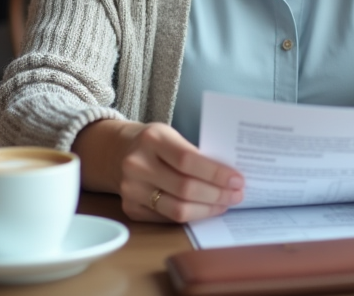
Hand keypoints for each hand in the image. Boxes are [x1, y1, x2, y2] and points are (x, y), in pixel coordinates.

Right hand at [74, 119, 243, 223]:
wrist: (116, 152)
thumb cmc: (154, 142)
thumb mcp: (171, 135)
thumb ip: (194, 153)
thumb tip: (229, 177)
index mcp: (151, 139)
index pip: (189, 160)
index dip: (216, 173)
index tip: (237, 179)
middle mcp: (137, 165)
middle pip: (185, 188)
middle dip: (217, 195)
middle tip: (237, 195)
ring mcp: (131, 189)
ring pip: (177, 209)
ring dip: (207, 210)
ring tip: (224, 204)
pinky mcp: (130, 208)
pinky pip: (167, 218)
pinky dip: (190, 216)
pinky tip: (204, 209)